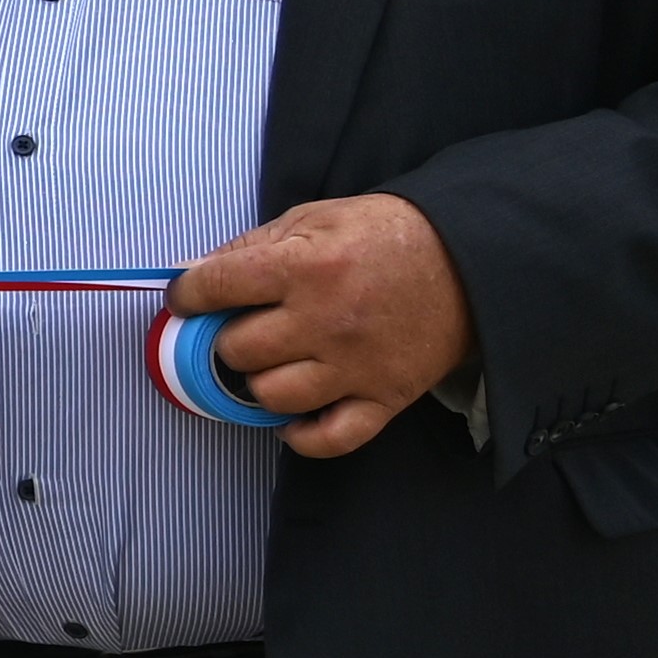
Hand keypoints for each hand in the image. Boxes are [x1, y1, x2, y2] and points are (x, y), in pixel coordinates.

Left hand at [167, 192, 478, 459]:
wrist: (471, 261)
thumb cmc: (386, 236)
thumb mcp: (315, 218)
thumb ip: (251, 245)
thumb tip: (193, 272)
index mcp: (305, 266)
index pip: (215, 286)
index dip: (187, 294)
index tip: (186, 299)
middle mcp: (326, 320)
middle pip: (237, 349)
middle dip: (227, 339)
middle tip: (242, 328)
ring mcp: (356, 365)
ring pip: (272, 396)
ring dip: (259, 382)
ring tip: (272, 364)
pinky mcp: (386, 398)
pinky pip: (328, 439)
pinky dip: (301, 435)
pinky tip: (292, 416)